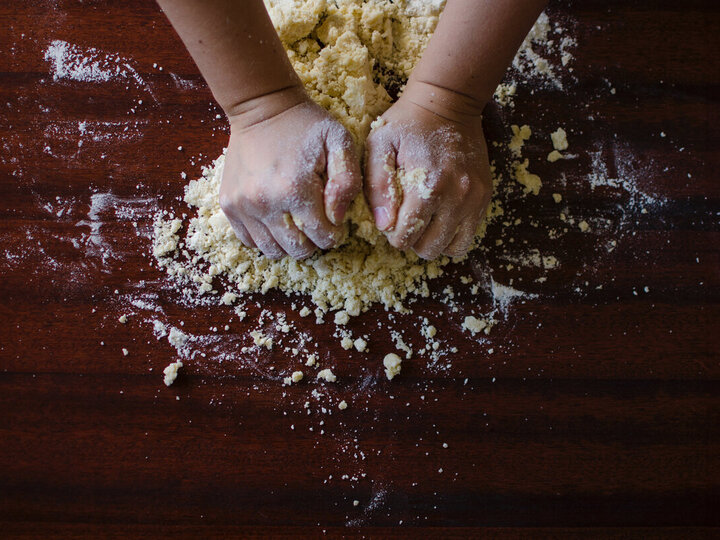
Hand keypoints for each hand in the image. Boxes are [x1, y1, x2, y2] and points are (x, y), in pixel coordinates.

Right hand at [219, 92, 360, 259]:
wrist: (262, 107)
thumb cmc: (306, 125)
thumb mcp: (339, 142)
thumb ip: (347, 181)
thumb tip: (337, 218)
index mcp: (295, 189)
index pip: (323, 237)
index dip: (334, 234)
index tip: (335, 220)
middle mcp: (264, 202)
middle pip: (297, 250)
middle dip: (313, 242)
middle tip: (316, 223)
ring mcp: (242, 206)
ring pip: (272, 251)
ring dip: (289, 243)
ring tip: (297, 223)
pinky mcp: (229, 205)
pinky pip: (249, 240)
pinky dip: (266, 238)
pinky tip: (277, 220)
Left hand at [364, 82, 491, 259]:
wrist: (449, 101)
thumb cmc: (407, 123)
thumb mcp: (380, 145)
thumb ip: (377, 186)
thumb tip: (384, 224)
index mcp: (428, 186)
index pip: (405, 237)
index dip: (392, 233)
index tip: (390, 217)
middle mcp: (456, 197)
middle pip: (429, 248)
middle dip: (412, 240)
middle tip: (406, 219)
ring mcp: (474, 199)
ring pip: (452, 248)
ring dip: (434, 241)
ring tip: (424, 221)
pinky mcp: (484, 197)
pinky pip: (468, 236)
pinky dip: (452, 235)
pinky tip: (440, 217)